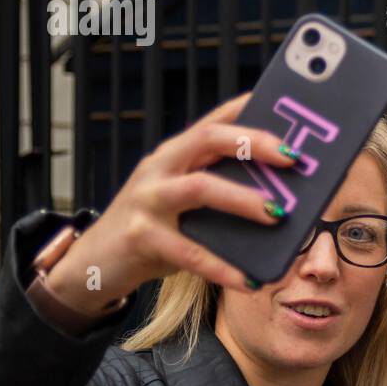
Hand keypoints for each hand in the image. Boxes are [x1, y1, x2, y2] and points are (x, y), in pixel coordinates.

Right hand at [43, 94, 297, 315]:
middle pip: (208, 139)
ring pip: (201, 188)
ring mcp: (147, 200)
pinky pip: (190, 253)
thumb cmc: (153, 229)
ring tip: (279, 215)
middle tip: (293, 158)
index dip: (249, 109)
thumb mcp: (184, 203)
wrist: (93, 262)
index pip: (215, 120)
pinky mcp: (140, 237)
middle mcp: (160, 168)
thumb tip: (284, 200)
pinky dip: (223, 268)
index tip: (286, 105)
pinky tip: (249, 280)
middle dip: (253, 143)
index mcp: (175, 154)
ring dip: (244, 200)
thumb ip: (219, 192)